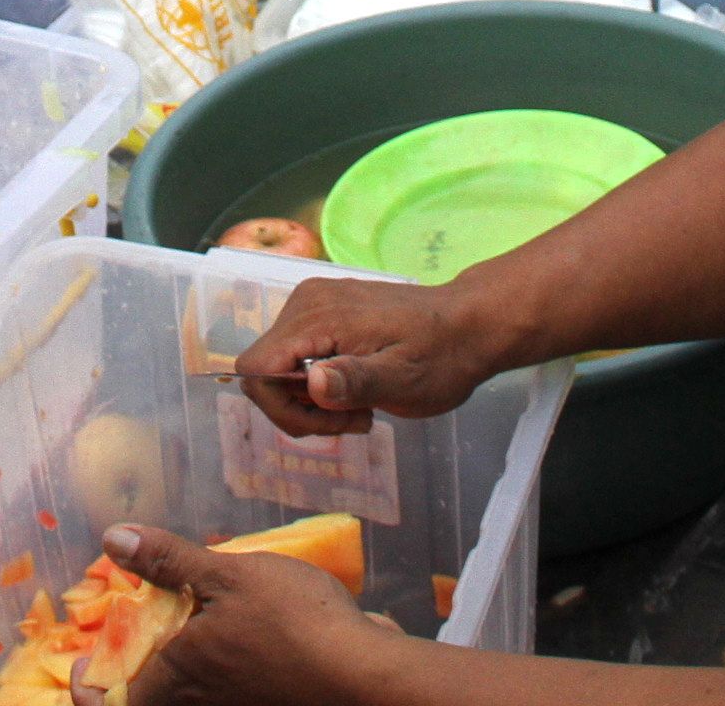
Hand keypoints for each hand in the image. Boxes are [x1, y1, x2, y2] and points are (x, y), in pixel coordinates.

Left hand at [102, 525, 386, 705]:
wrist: (366, 678)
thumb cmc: (294, 624)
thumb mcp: (226, 575)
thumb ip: (167, 560)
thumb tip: (112, 538)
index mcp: (176, 680)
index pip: (111, 701)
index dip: (90, 686)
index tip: (84, 663)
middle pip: (150, 700)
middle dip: (135, 676)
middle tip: (134, 641)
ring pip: (189, 700)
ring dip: (177, 676)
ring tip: (183, 635)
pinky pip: (225, 697)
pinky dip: (214, 679)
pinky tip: (231, 644)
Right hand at [233, 274, 496, 439]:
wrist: (469, 323)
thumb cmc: (441, 356)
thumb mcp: (403, 379)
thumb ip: (354, 380)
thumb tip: (310, 381)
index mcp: (317, 317)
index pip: (255, 370)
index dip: (283, 408)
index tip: (331, 421)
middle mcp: (304, 303)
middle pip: (264, 372)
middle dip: (302, 409)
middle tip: (353, 419)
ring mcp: (313, 304)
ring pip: (278, 368)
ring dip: (312, 400)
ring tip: (361, 407)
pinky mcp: (323, 311)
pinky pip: (296, 355)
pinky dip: (319, 382)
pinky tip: (357, 390)